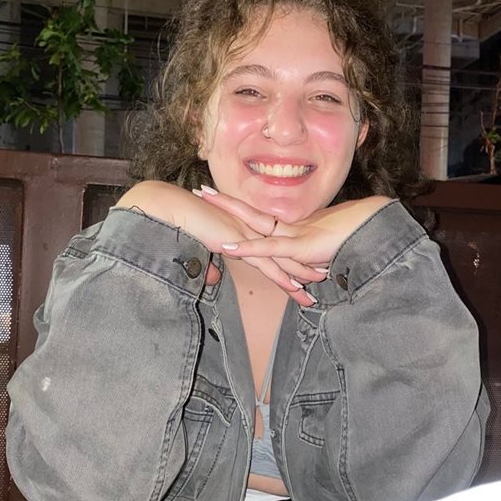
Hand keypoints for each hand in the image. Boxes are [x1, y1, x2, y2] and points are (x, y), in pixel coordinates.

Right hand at [115, 181, 318, 305]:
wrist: (176, 209)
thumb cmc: (184, 223)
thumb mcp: (201, 246)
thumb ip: (210, 263)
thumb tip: (210, 278)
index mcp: (247, 230)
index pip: (276, 246)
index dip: (292, 258)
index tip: (307, 268)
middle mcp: (253, 232)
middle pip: (286, 253)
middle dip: (305, 267)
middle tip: (323, 278)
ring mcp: (249, 237)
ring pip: (282, 261)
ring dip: (300, 277)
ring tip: (315, 291)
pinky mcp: (241, 244)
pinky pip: (266, 264)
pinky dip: (282, 276)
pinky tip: (295, 287)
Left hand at [196, 187, 390, 269]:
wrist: (383, 231)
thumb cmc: (364, 238)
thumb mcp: (332, 253)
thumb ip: (318, 257)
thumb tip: (314, 267)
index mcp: (298, 229)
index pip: (263, 218)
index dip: (241, 208)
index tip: (221, 198)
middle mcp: (293, 229)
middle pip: (252, 213)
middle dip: (226, 202)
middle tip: (201, 188)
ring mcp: (296, 236)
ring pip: (255, 223)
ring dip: (229, 211)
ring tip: (204, 196)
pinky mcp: (303, 248)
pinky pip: (271, 249)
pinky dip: (250, 249)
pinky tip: (229, 246)